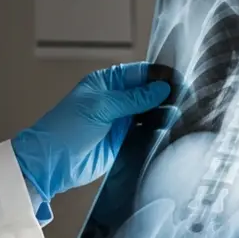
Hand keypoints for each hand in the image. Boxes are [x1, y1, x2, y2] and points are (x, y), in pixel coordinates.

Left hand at [12, 62, 170, 201]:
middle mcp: (115, 99)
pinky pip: (145, 133)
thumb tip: (162, 88)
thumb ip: (133, 99)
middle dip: (165, 94)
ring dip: (163, 113)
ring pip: (149, 113)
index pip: (138, 73)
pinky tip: (170, 130)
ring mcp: (120, 121)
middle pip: (147, 92)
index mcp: (106, 83)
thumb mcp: (101, 108)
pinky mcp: (123, 141)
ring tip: (181, 115)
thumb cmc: (67, 129)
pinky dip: (157, 131)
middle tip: (186, 99)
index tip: (179, 80)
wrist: (52, 164)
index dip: (159, 75)